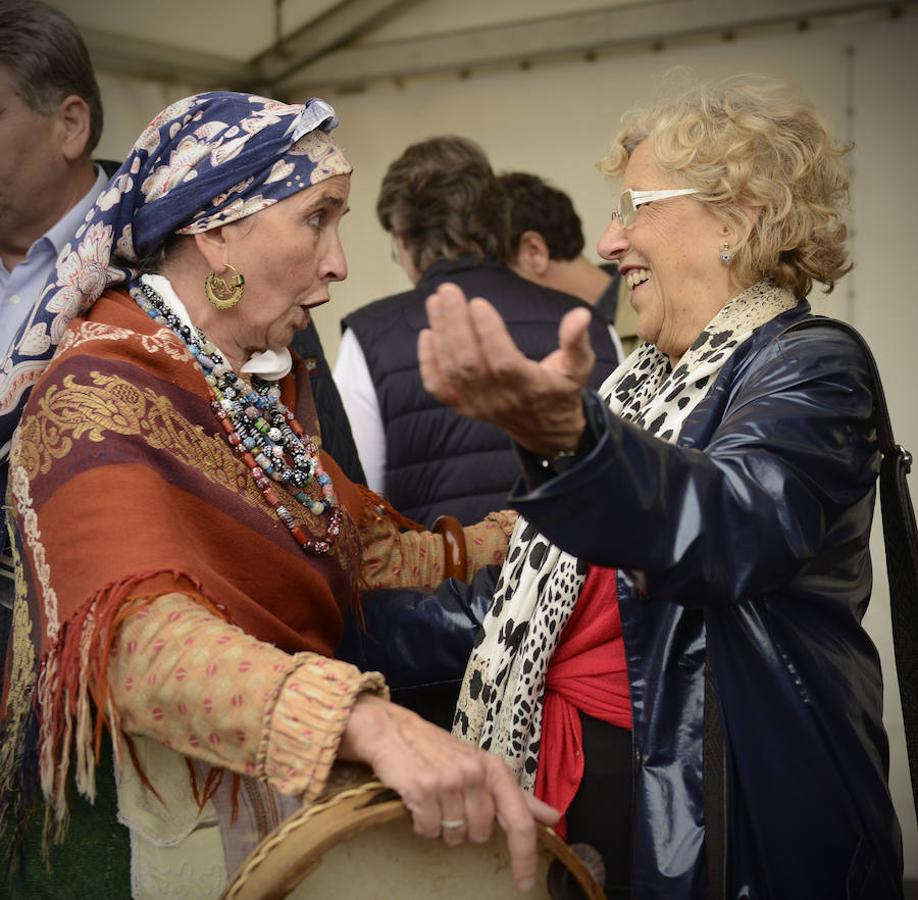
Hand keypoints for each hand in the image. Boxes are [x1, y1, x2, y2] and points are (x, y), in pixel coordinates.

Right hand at [338, 694, 558, 891]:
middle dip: (465, 828)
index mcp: (494, 768)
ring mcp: (449, 780)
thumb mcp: (482, 767)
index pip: (519, 819)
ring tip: (434, 800)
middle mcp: (475, 773)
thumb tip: (553, 816)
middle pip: (481, 833)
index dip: (525, 855)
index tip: (525, 882)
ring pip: (454, 835)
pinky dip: (422, 825)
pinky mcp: (422, 789)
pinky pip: (429, 830)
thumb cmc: (440, 752)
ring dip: (442, 827)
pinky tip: (418, 803)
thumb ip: (517, 795)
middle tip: (451, 804)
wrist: (394, 731)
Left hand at [418, 282, 594, 456]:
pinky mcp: (462, 406)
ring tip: (436, 302)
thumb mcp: (578, 367)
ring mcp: (477, 405)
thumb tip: (580, 314)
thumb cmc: (560, 390)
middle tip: (449, 291)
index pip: (503, 361)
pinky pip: (438, 387)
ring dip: (441, 333)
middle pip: (469, 363)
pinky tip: (427, 333)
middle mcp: (499, 399)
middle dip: (455, 324)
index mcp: (530, 387)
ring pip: (452, 370)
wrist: (544, 430)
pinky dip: (428, 361)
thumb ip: (576, 341)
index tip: (478, 302)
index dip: (488, 333)